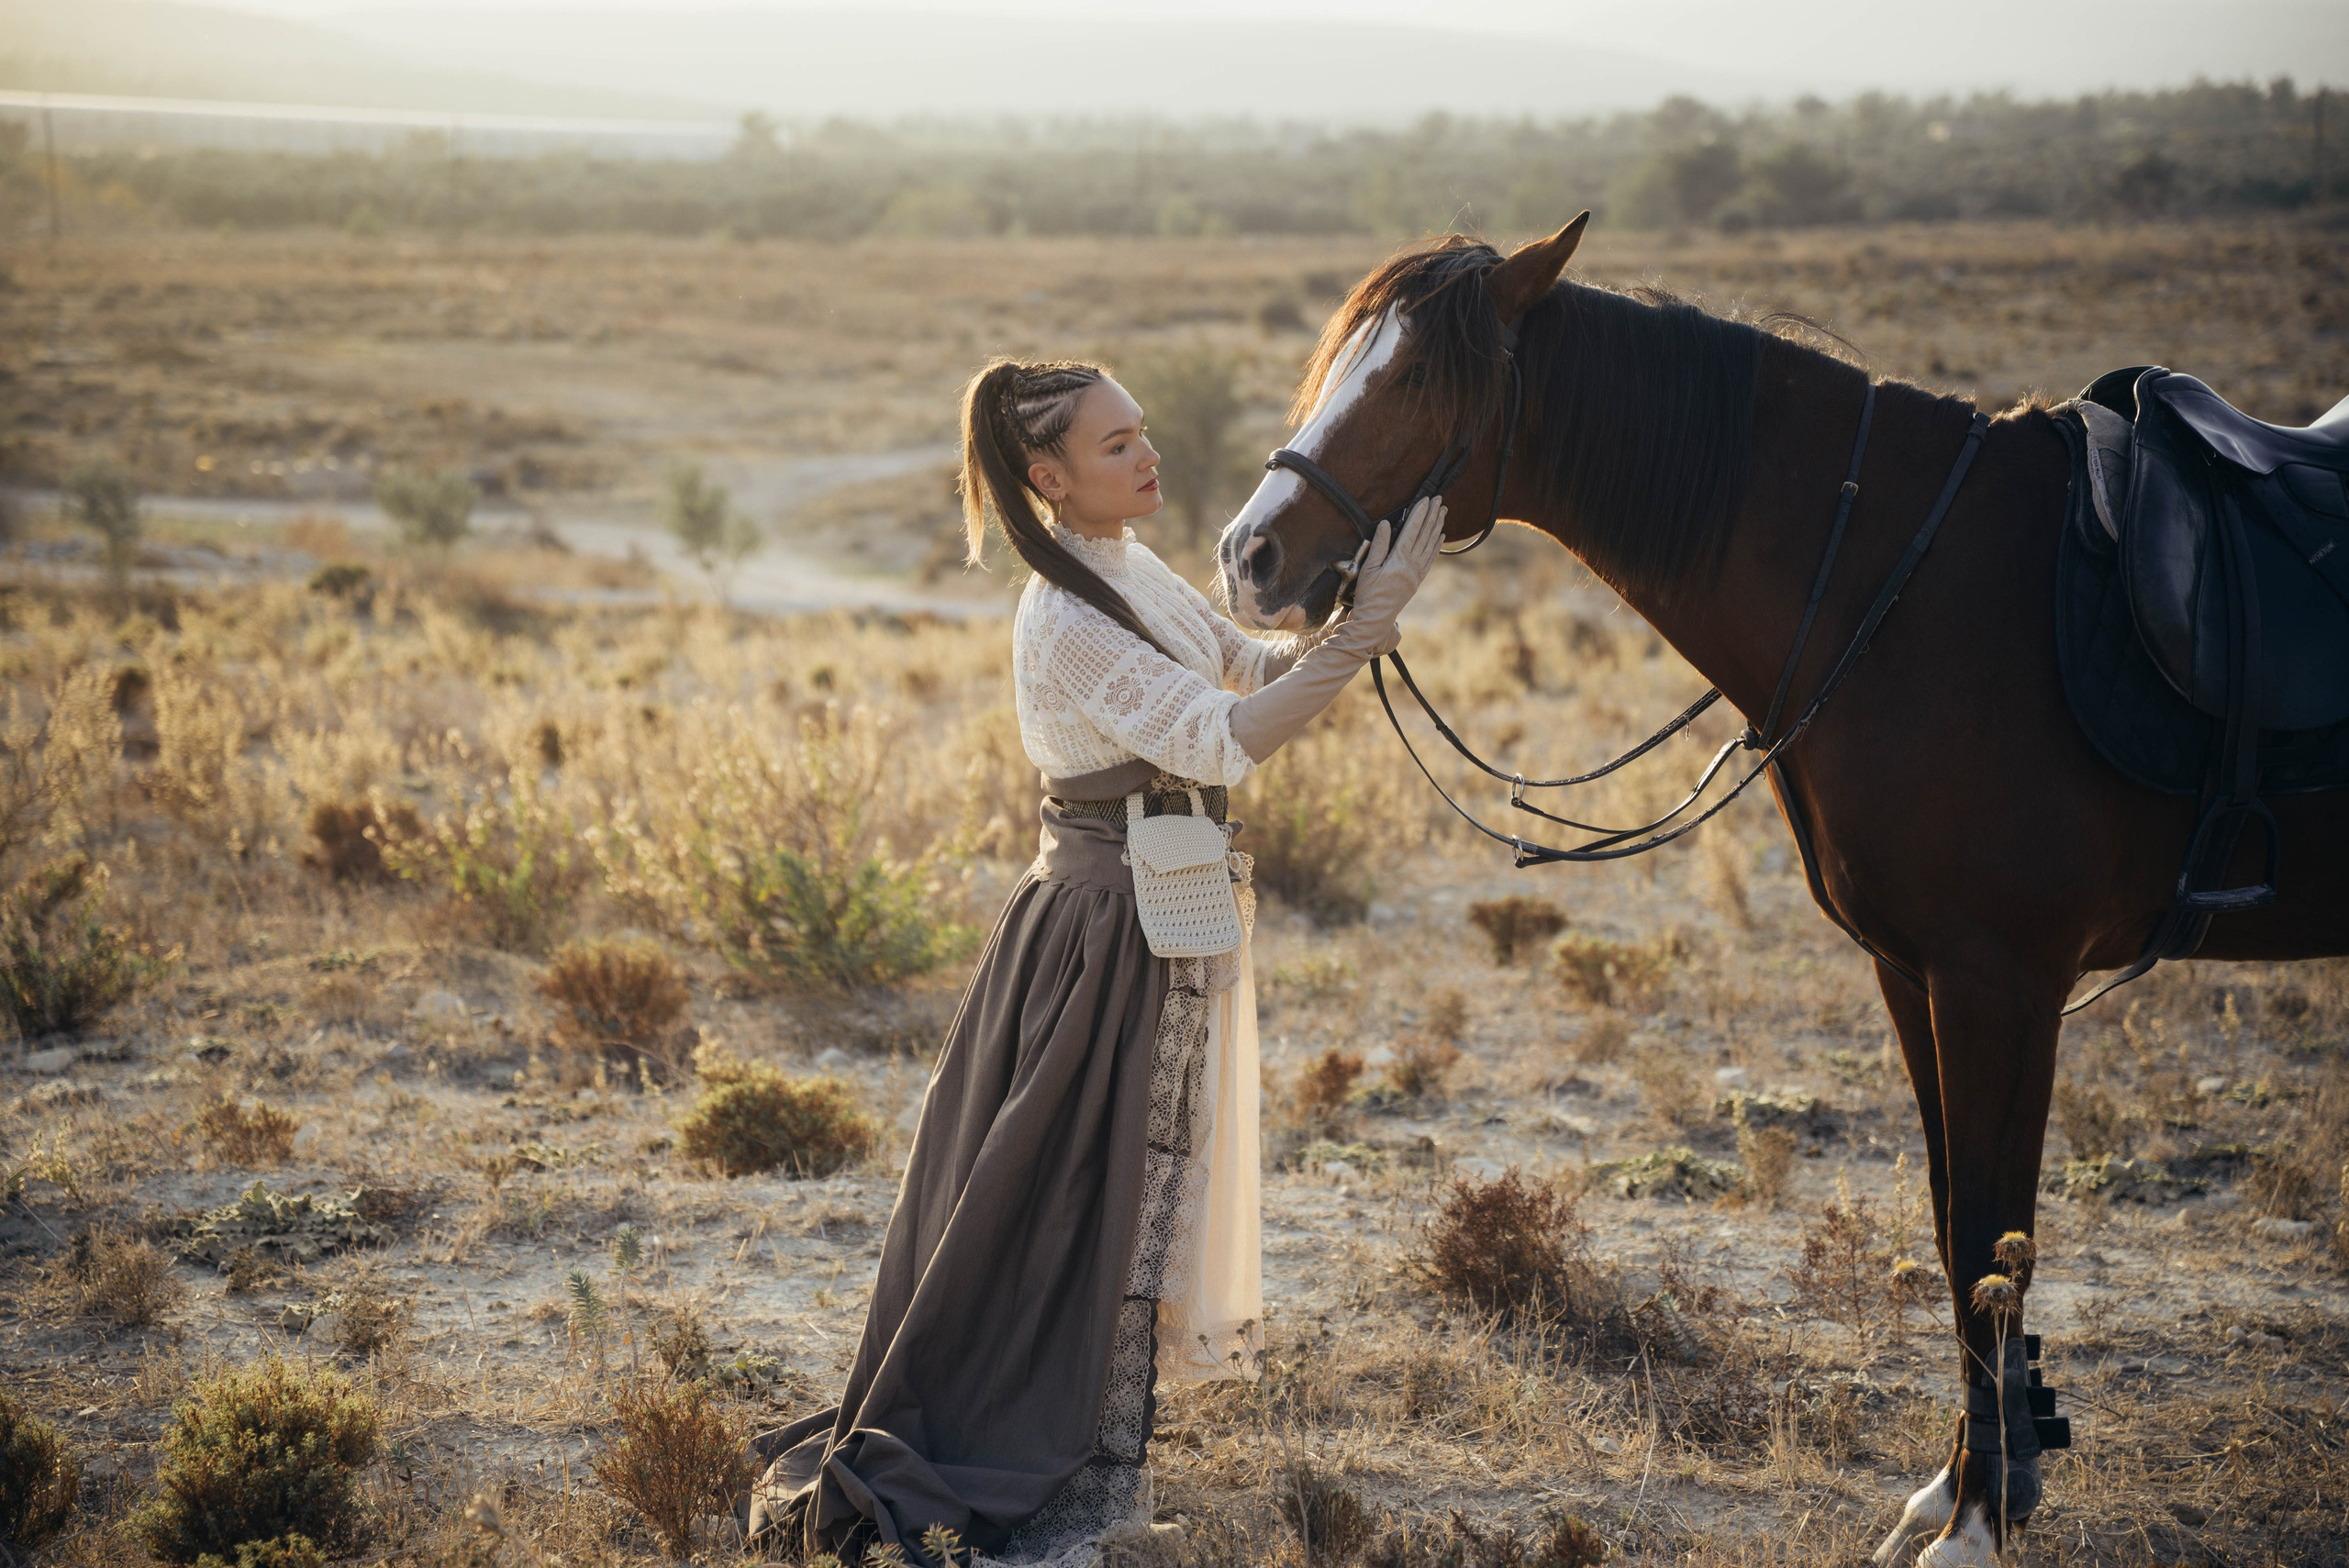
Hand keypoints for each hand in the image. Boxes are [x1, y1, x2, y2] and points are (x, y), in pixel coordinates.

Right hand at [1342, 496, 1444, 632]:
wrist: (1376, 618)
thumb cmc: (1368, 594)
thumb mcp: (1368, 568)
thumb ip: (1379, 545)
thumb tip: (1387, 524)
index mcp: (1399, 560)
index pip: (1411, 531)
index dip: (1419, 514)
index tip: (1425, 500)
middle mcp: (1412, 565)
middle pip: (1424, 535)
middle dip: (1432, 515)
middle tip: (1438, 499)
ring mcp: (1417, 573)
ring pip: (1430, 545)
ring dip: (1437, 526)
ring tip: (1442, 511)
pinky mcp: (1418, 579)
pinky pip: (1431, 558)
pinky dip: (1436, 545)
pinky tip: (1440, 535)